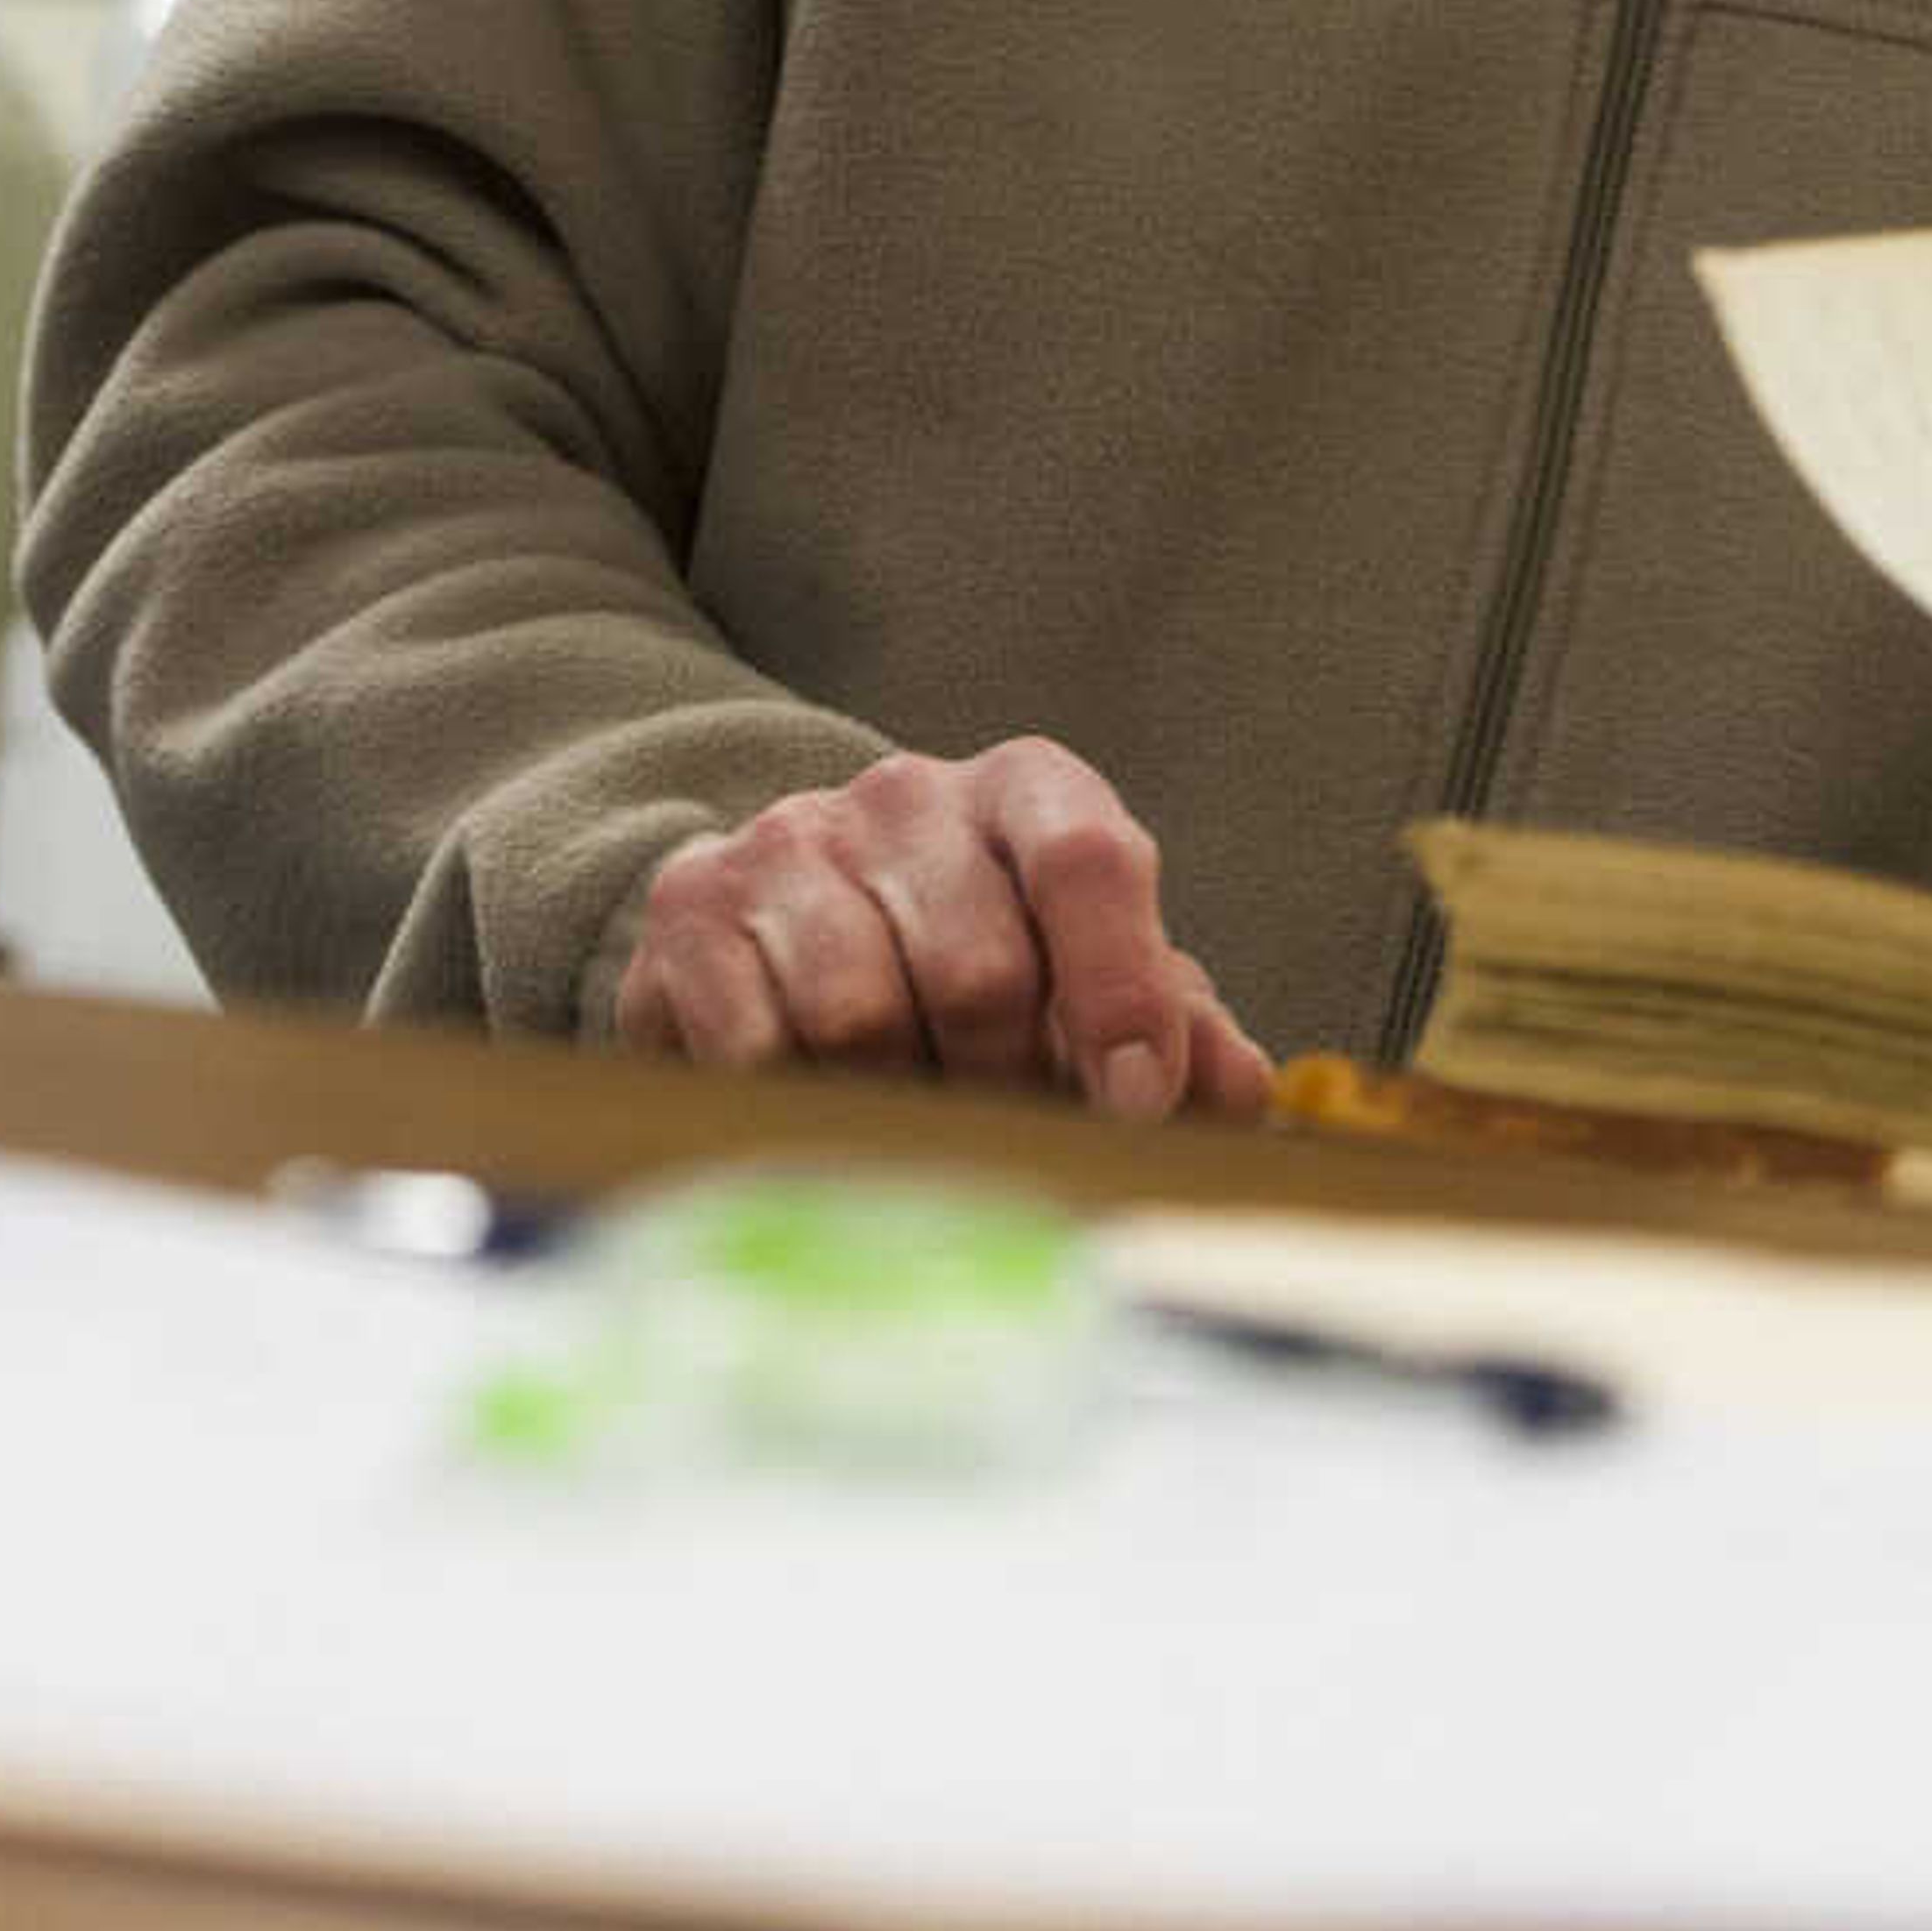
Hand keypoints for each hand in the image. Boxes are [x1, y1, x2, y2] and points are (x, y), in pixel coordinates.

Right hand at [616, 734, 1273, 1116]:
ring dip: (900, 1108)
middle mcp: (908, 793)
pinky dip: (797, 1113)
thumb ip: (1177, 1026)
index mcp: (1031, 788)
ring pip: (860, 1018)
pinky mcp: (691, 908)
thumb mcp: (1087, 978)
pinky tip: (818, 1117)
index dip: (1123, 991)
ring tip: (916, 1126)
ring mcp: (791, 840)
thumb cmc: (976, 959)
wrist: (785, 923)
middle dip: (1008, 1087)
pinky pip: (752, 1047)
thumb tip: (1240, 1094)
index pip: (1090, 862)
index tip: (1139, 1107)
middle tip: (1011, 1142)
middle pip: (978, 969)